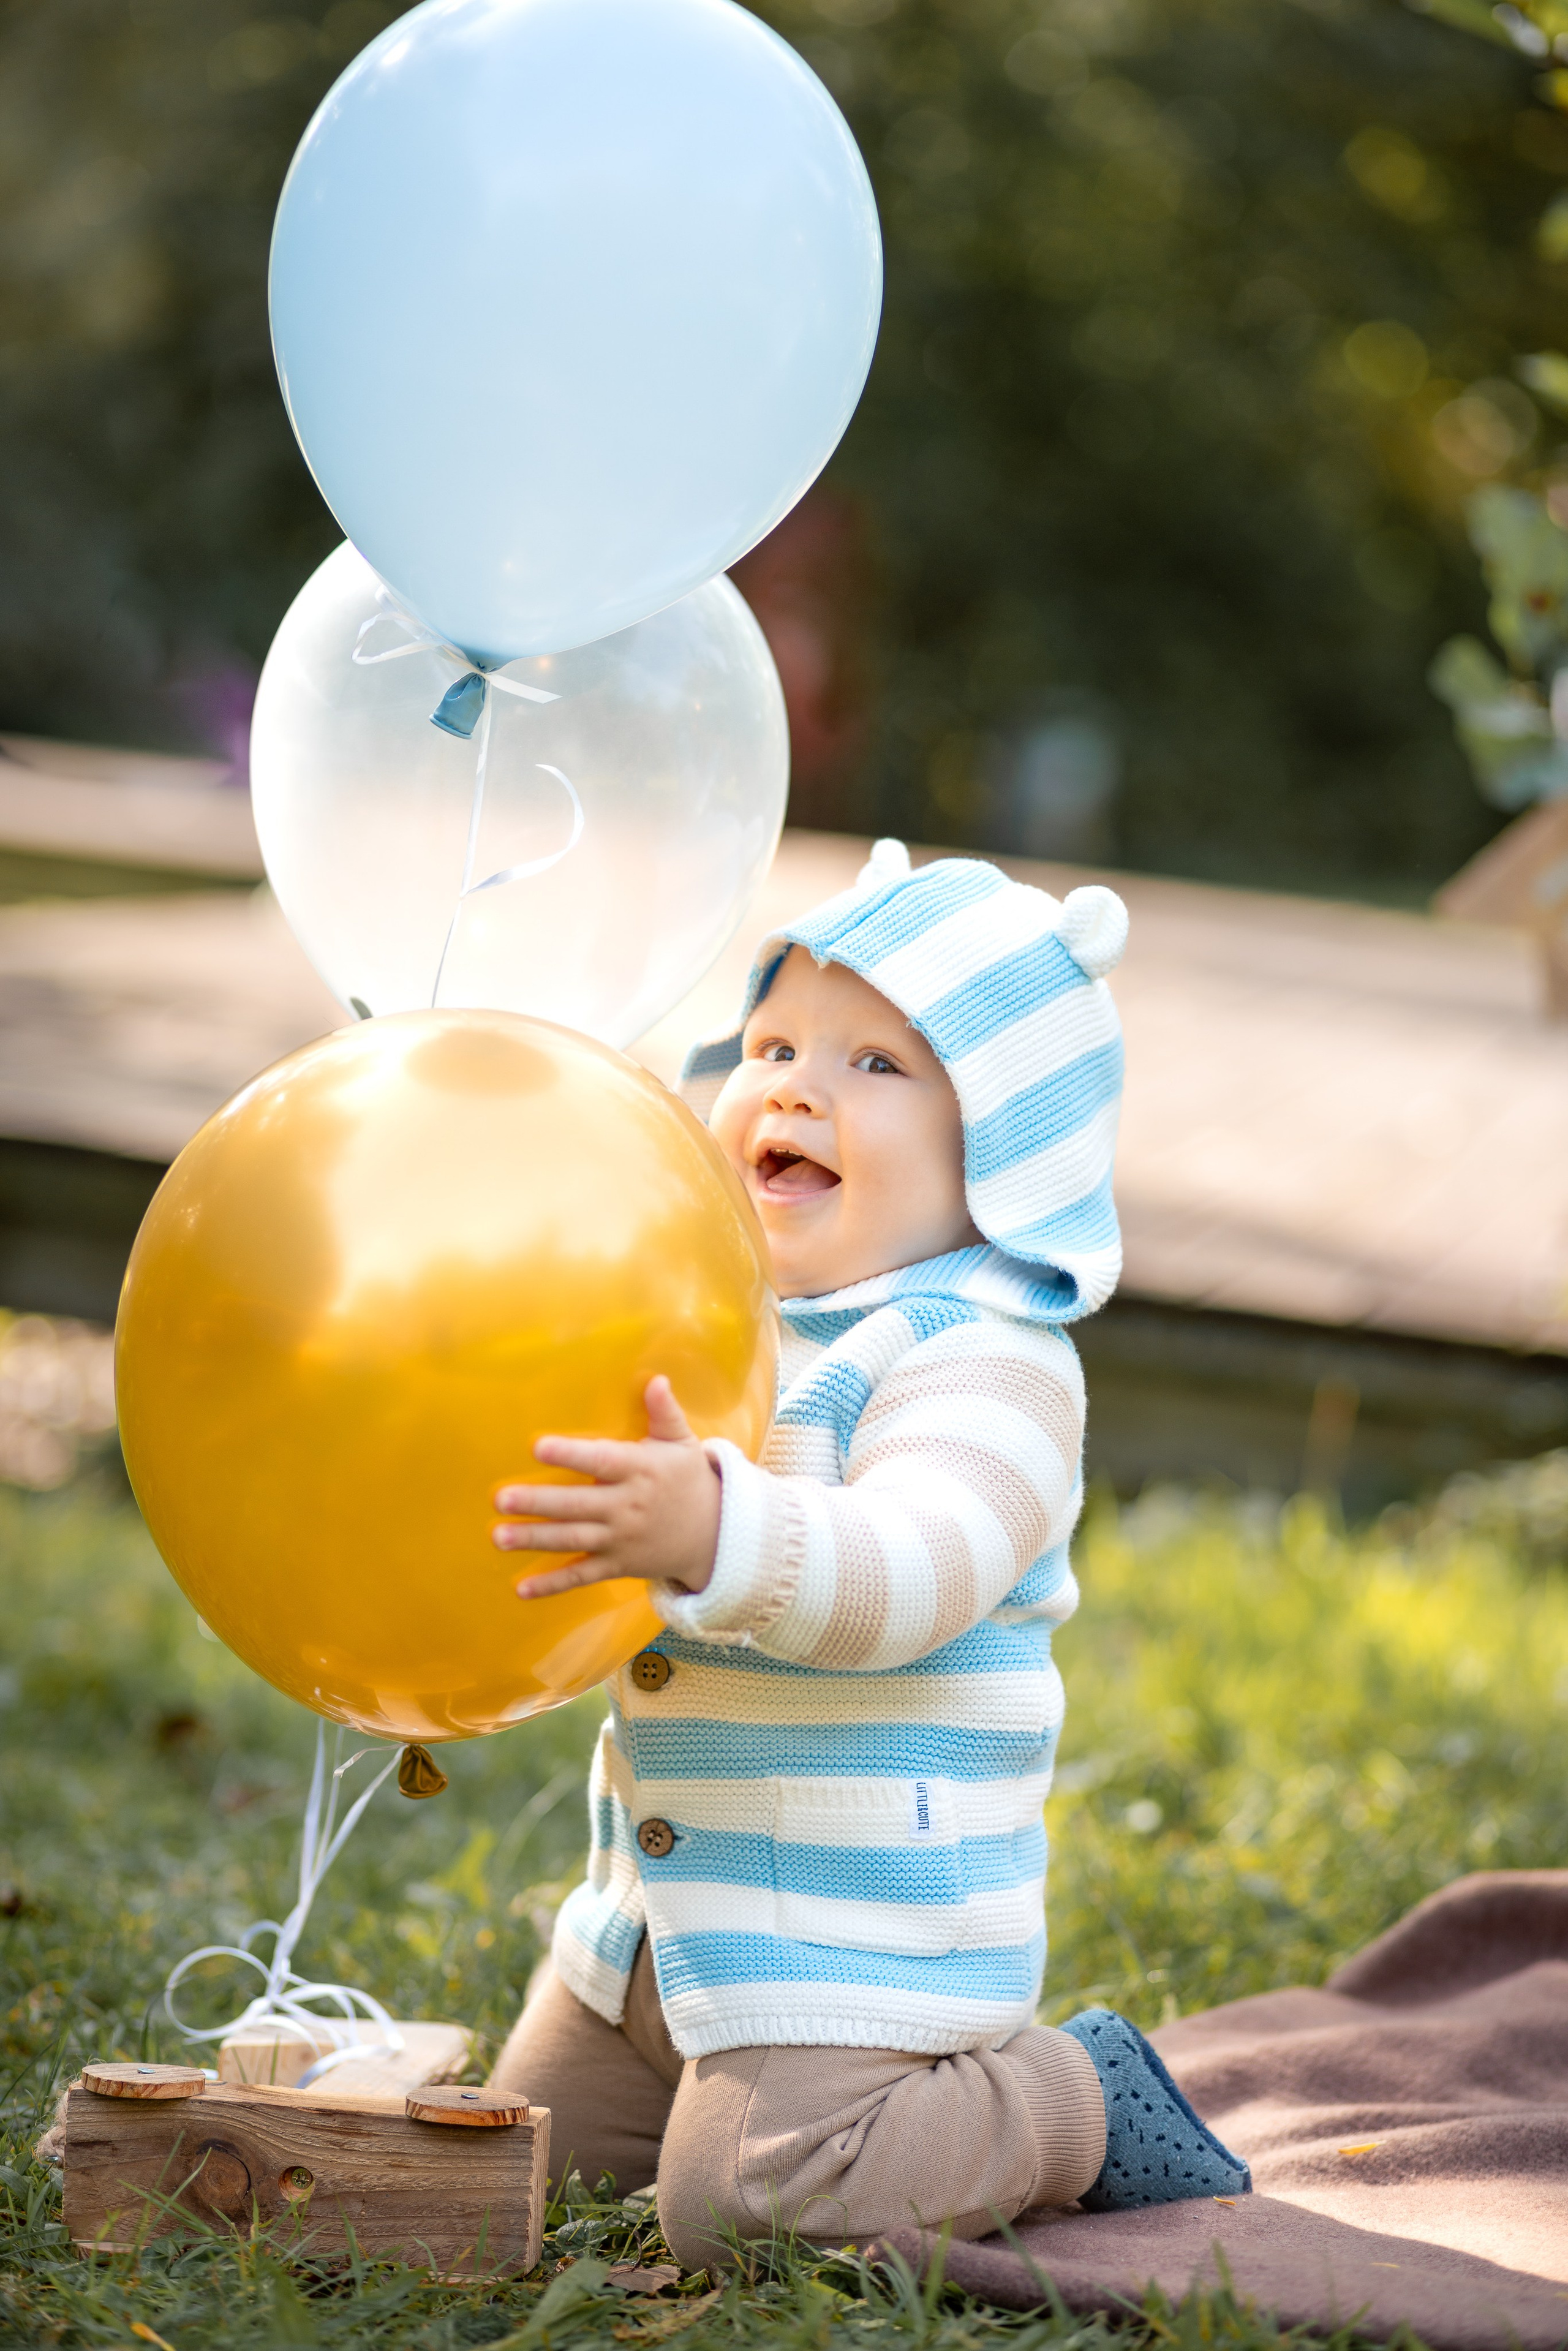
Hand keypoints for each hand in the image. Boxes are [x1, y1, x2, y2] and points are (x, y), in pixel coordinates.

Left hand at [492, 1377, 720, 1600]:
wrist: (714, 1537)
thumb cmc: (689, 1480)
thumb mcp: (683, 1443)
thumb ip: (664, 1412)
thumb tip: (657, 1379)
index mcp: (640, 1470)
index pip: (601, 1460)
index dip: (570, 1454)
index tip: (538, 1446)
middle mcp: (627, 1506)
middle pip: (577, 1504)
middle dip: (538, 1502)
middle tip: (501, 1498)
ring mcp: (621, 1540)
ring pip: (573, 1540)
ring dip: (535, 1539)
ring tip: (499, 1536)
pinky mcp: (618, 1565)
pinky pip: (582, 1576)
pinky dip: (553, 1585)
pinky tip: (522, 1588)